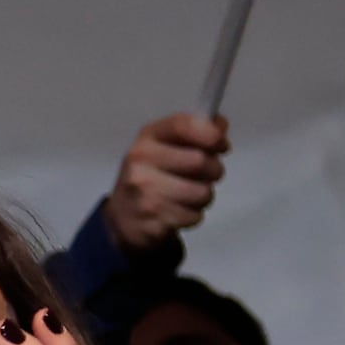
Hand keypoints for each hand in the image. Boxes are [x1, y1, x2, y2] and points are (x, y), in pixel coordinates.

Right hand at [102, 111, 228, 253]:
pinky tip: (178, 211)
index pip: (183, 125)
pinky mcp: (151, 220)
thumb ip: (194, 132)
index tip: (221, 145)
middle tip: (206, 174)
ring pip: (201, 192)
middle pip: (200, 161)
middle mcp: (140, 161)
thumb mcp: (166, 146)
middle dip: (214, 170)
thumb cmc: (153, 174)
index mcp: (147, 138)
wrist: (123, 215)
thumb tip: (220, 124)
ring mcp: (143, 192)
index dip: (211, 134)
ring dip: (204, 196)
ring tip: (189, 195)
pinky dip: (193, 215)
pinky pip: (194, 216)